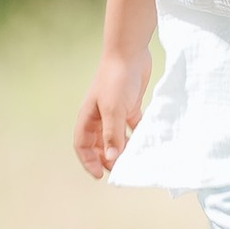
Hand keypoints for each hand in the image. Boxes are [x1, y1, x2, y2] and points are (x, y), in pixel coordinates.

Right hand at [74, 55, 144, 178]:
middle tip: (120, 171)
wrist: (130, 52)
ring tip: (134, 160)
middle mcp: (99, 116)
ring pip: (116, 137)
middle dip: (107, 159)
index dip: (88, 162)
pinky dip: (137, 135)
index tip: (100, 176)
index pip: (82, 145)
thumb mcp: (113, 110)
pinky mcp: (129, 106)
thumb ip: (112, 136)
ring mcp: (114, 111)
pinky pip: (131, 127)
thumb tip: (110, 161)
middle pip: (98, 144)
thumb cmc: (117, 80)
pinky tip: (146, 142)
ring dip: (123, 149)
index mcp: (88, 117)